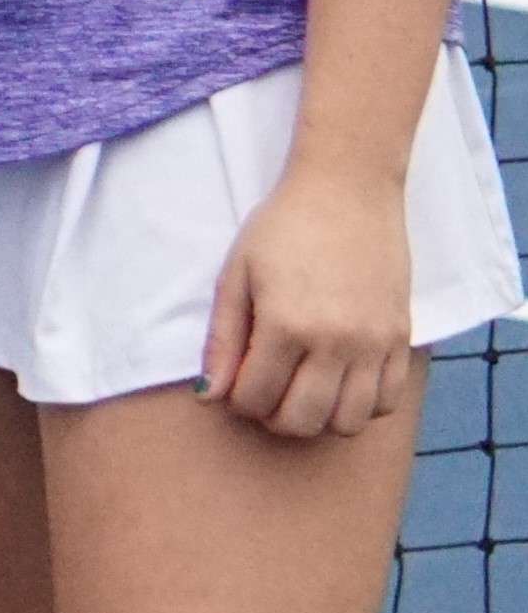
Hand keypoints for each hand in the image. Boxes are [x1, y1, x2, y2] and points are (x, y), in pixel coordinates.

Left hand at [204, 158, 418, 438]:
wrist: (347, 191)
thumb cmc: (282, 227)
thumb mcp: (236, 274)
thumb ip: (222, 339)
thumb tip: (210, 395)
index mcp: (285, 325)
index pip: (255, 398)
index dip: (238, 401)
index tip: (237, 383)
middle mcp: (334, 342)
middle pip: (302, 421)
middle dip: (274, 417)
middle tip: (266, 392)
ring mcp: (373, 344)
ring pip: (349, 422)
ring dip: (319, 418)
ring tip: (303, 390)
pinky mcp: (401, 339)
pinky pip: (388, 402)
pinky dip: (362, 406)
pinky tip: (341, 383)